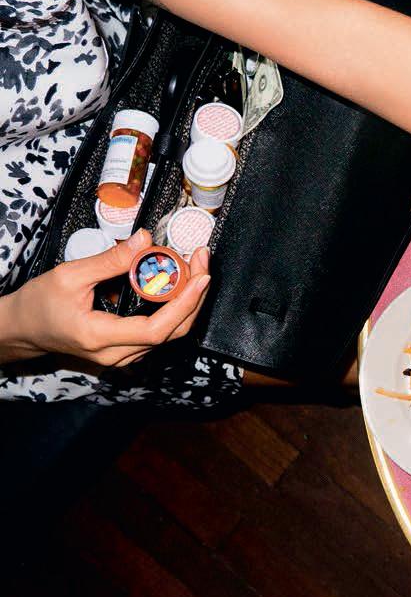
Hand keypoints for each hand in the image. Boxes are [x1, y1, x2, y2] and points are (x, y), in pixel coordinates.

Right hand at [0, 230, 210, 366]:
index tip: (200, 277)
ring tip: (194, 268)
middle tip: (202, 262)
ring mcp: (122, 357)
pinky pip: (161, 332)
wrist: (22, 328)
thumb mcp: (70, 276)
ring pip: (171, 334)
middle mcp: (115, 355)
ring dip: (188, 301)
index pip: (156, 329)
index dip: (184, 304)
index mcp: (99, 337)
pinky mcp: (126, 351)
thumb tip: (145, 240)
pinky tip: (179, 283)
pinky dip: (176, 308)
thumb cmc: (39, 305)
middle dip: (195, 296)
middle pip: (173, 332)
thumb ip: (110, 260)